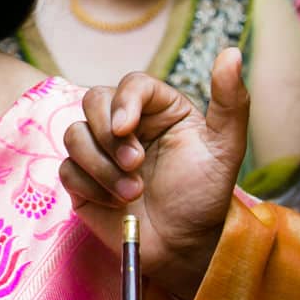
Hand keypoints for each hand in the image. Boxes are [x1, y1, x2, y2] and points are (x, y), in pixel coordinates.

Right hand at [59, 49, 249, 299]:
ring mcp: (100, 150)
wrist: (183, 246)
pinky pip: (67, 169)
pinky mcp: (82, 178)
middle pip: (94, 100)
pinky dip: (90, 187)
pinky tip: (115, 205)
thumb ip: (231, 102)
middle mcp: (126, 123)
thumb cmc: (205, 196)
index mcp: (158, 108)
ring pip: (75, 134)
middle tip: (135, 166)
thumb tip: (232, 52)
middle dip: (108, 135)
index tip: (126, 129)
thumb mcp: (225, 149)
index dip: (124, 102)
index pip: (131, 84)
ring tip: (133, 194)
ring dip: (101, 166)